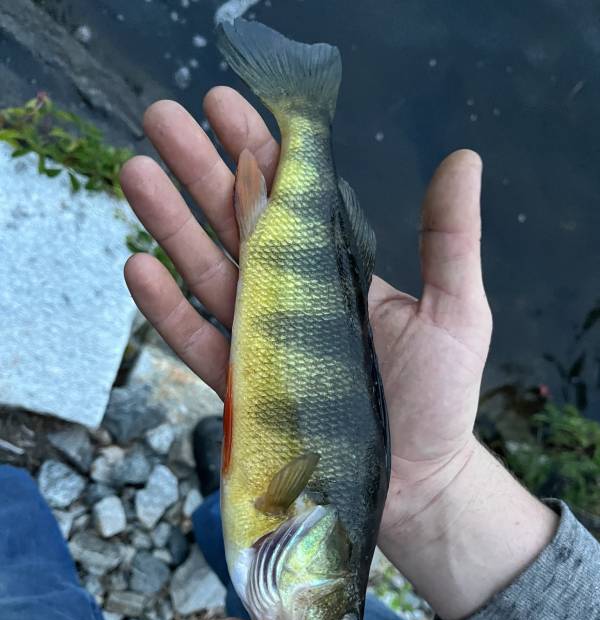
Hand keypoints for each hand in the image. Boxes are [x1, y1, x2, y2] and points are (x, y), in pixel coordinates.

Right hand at [120, 89, 556, 619]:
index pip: (290, 198)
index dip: (258, 149)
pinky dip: (168, 309)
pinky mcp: (243, 389)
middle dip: (199, 169)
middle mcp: (292, 299)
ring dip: (171, 224)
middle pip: (237, 225)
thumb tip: (463, 160)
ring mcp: (262, 342)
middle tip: (161, 117)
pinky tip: (139, 266)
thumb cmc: (440, 400)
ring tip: (136, 174)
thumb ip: (451, 241)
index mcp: (335, 272)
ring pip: (207, 274)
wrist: (418, 484)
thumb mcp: (457, 313)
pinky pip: (200, 344)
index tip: (226, 102)